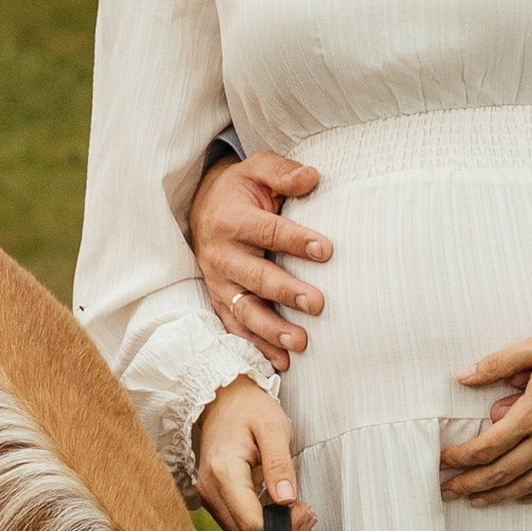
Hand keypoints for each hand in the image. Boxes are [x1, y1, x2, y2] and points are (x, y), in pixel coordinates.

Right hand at [190, 150, 334, 366]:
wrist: (204, 207)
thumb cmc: (242, 190)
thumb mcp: (259, 169)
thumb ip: (284, 173)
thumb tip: (313, 177)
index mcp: (231, 219)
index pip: (268, 232)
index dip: (297, 241)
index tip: (327, 250)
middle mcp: (220, 254)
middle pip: (256, 276)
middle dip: (287, 291)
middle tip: (318, 303)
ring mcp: (218, 282)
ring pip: (244, 309)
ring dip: (271, 330)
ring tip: (300, 343)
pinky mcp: (219, 300)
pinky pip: (235, 327)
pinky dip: (256, 347)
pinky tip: (281, 361)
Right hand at [194, 379, 315, 530]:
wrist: (224, 401)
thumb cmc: (250, 409)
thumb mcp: (273, 427)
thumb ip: (280, 464)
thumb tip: (286, 500)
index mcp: (223, 472)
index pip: (251, 523)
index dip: (283, 528)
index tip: (306, 510)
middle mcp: (210, 490)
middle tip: (308, 514)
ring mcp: (210, 498)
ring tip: (300, 513)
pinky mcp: (217, 501)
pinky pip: (240, 529)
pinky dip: (264, 530)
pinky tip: (284, 514)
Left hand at [440, 302, 531, 505]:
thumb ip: (498, 363)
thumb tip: (461, 377)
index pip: (486, 446)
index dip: (461, 457)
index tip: (444, 461)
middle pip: (502, 472)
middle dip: (470, 484)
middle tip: (447, 491)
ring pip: (530, 485)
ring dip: (499, 496)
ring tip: (477, 501)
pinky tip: (525, 498)